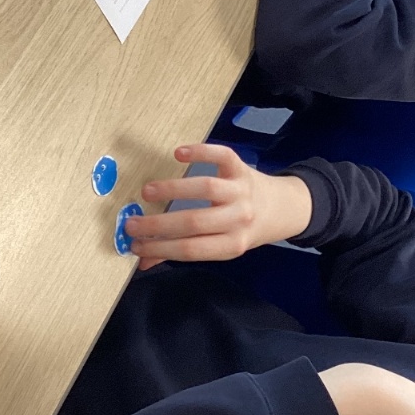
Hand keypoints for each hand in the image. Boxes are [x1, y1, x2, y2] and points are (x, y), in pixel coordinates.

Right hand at [123, 144, 312, 270]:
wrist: (282, 209)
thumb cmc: (243, 230)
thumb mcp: (221, 246)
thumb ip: (183, 251)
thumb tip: (143, 261)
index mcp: (232, 244)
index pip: (190, 250)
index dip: (160, 248)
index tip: (134, 244)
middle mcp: (239, 218)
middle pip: (194, 222)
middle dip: (159, 224)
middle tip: (131, 223)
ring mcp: (242, 191)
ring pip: (206, 188)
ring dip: (174, 189)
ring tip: (147, 192)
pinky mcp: (242, 168)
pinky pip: (222, 157)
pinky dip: (202, 152)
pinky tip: (178, 153)